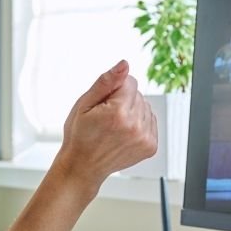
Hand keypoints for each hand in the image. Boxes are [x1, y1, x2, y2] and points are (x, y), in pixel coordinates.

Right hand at [56, 61, 157, 187]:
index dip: (114, 90)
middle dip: (123, 101)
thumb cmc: (79, 135)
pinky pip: (150, 121)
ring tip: (115, 127)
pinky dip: (139, 124)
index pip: (130, 82)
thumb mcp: (84, 104)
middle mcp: (135, 126)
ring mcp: (145, 138)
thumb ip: (106, 82)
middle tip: (106, 118)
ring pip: (145, 107)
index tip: (103, 105)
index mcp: (118, 113)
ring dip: (132, 112)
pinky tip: (124, 133)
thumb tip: (125, 65)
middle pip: (139, 95)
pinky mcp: (150, 147)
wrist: (83, 166)